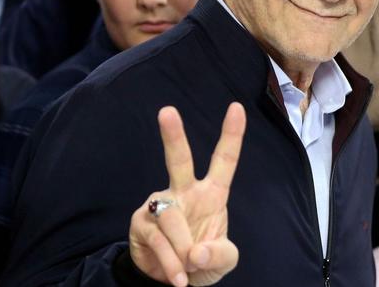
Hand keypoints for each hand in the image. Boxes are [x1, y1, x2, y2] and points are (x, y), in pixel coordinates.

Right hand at [130, 103, 245, 286]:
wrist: (175, 282)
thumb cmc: (203, 260)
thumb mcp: (224, 260)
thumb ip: (219, 254)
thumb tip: (196, 251)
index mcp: (212, 193)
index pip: (224, 161)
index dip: (232, 135)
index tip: (237, 108)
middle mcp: (184, 191)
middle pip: (179, 160)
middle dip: (173, 136)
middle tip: (167, 112)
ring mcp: (161, 204)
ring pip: (172, 219)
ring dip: (182, 250)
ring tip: (187, 269)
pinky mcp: (141, 222)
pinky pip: (158, 240)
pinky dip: (170, 263)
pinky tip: (177, 276)